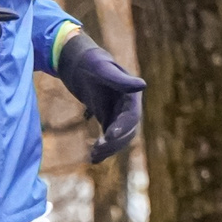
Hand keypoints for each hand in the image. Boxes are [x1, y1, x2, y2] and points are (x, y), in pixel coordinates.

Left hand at [56, 36, 146, 163]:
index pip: (132, 117)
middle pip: (127, 132)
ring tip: (93, 156)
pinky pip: (108, 138)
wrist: (78, 63)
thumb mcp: (103, 69)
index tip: (109, 135)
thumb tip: (143, 85)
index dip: (123, 127)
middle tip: (97, 149)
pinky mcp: (107, 120)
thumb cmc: (91, 62)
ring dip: (108, 149)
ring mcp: (118, 115)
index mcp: (131, 96)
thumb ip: (121, 80)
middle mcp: (128, 107)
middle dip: (114, 142)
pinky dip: (103, 149)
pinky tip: (93, 160)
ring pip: (118, 139)